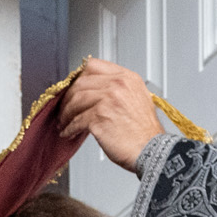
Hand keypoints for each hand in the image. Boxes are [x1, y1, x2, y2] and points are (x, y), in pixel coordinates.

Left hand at [60, 57, 162, 172]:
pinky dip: (70, 127)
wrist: (152, 150)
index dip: (79, 77)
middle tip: (65, 107)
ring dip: (66, 113)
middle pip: (81, 83)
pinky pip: (77, 120)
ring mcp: (108, 99)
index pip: (93, 66)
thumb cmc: (145, 132)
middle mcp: (117, 84)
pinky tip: (69, 132)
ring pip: (76, 100)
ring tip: (64, 121)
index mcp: (127, 77)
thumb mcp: (137, 99)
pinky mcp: (99, 117)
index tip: (73, 87)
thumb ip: (118, 90)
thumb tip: (95, 93)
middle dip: (68, 97)